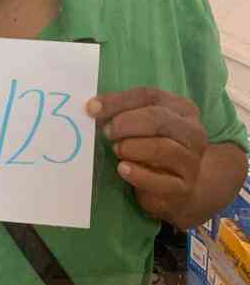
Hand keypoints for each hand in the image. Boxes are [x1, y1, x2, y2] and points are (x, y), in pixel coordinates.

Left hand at [86, 88, 208, 225]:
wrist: (181, 188)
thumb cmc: (155, 149)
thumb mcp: (144, 126)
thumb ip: (123, 113)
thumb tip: (93, 107)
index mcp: (182, 109)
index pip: (150, 96)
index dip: (118, 100)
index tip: (92, 108)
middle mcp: (192, 132)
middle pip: (158, 119)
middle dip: (126, 123)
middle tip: (106, 132)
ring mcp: (191, 161)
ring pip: (163, 148)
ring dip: (132, 148)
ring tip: (116, 150)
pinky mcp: (183, 187)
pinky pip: (160, 180)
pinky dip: (138, 174)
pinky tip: (122, 169)